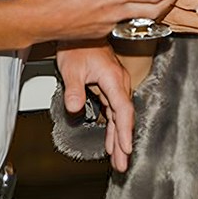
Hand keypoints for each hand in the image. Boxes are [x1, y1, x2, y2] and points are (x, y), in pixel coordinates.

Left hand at [56, 42, 134, 170]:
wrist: (78, 34)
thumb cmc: (77, 46)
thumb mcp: (71, 68)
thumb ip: (74, 89)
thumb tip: (75, 108)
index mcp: (113, 78)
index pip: (123, 109)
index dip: (125, 131)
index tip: (126, 148)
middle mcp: (118, 83)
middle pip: (124, 118)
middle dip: (123, 143)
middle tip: (122, 164)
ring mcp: (116, 86)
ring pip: (120, 117)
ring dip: (119, 139)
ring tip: (119, 160)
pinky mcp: (110, 88)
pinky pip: (114, 112)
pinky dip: (114, 128)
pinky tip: (112, 142)